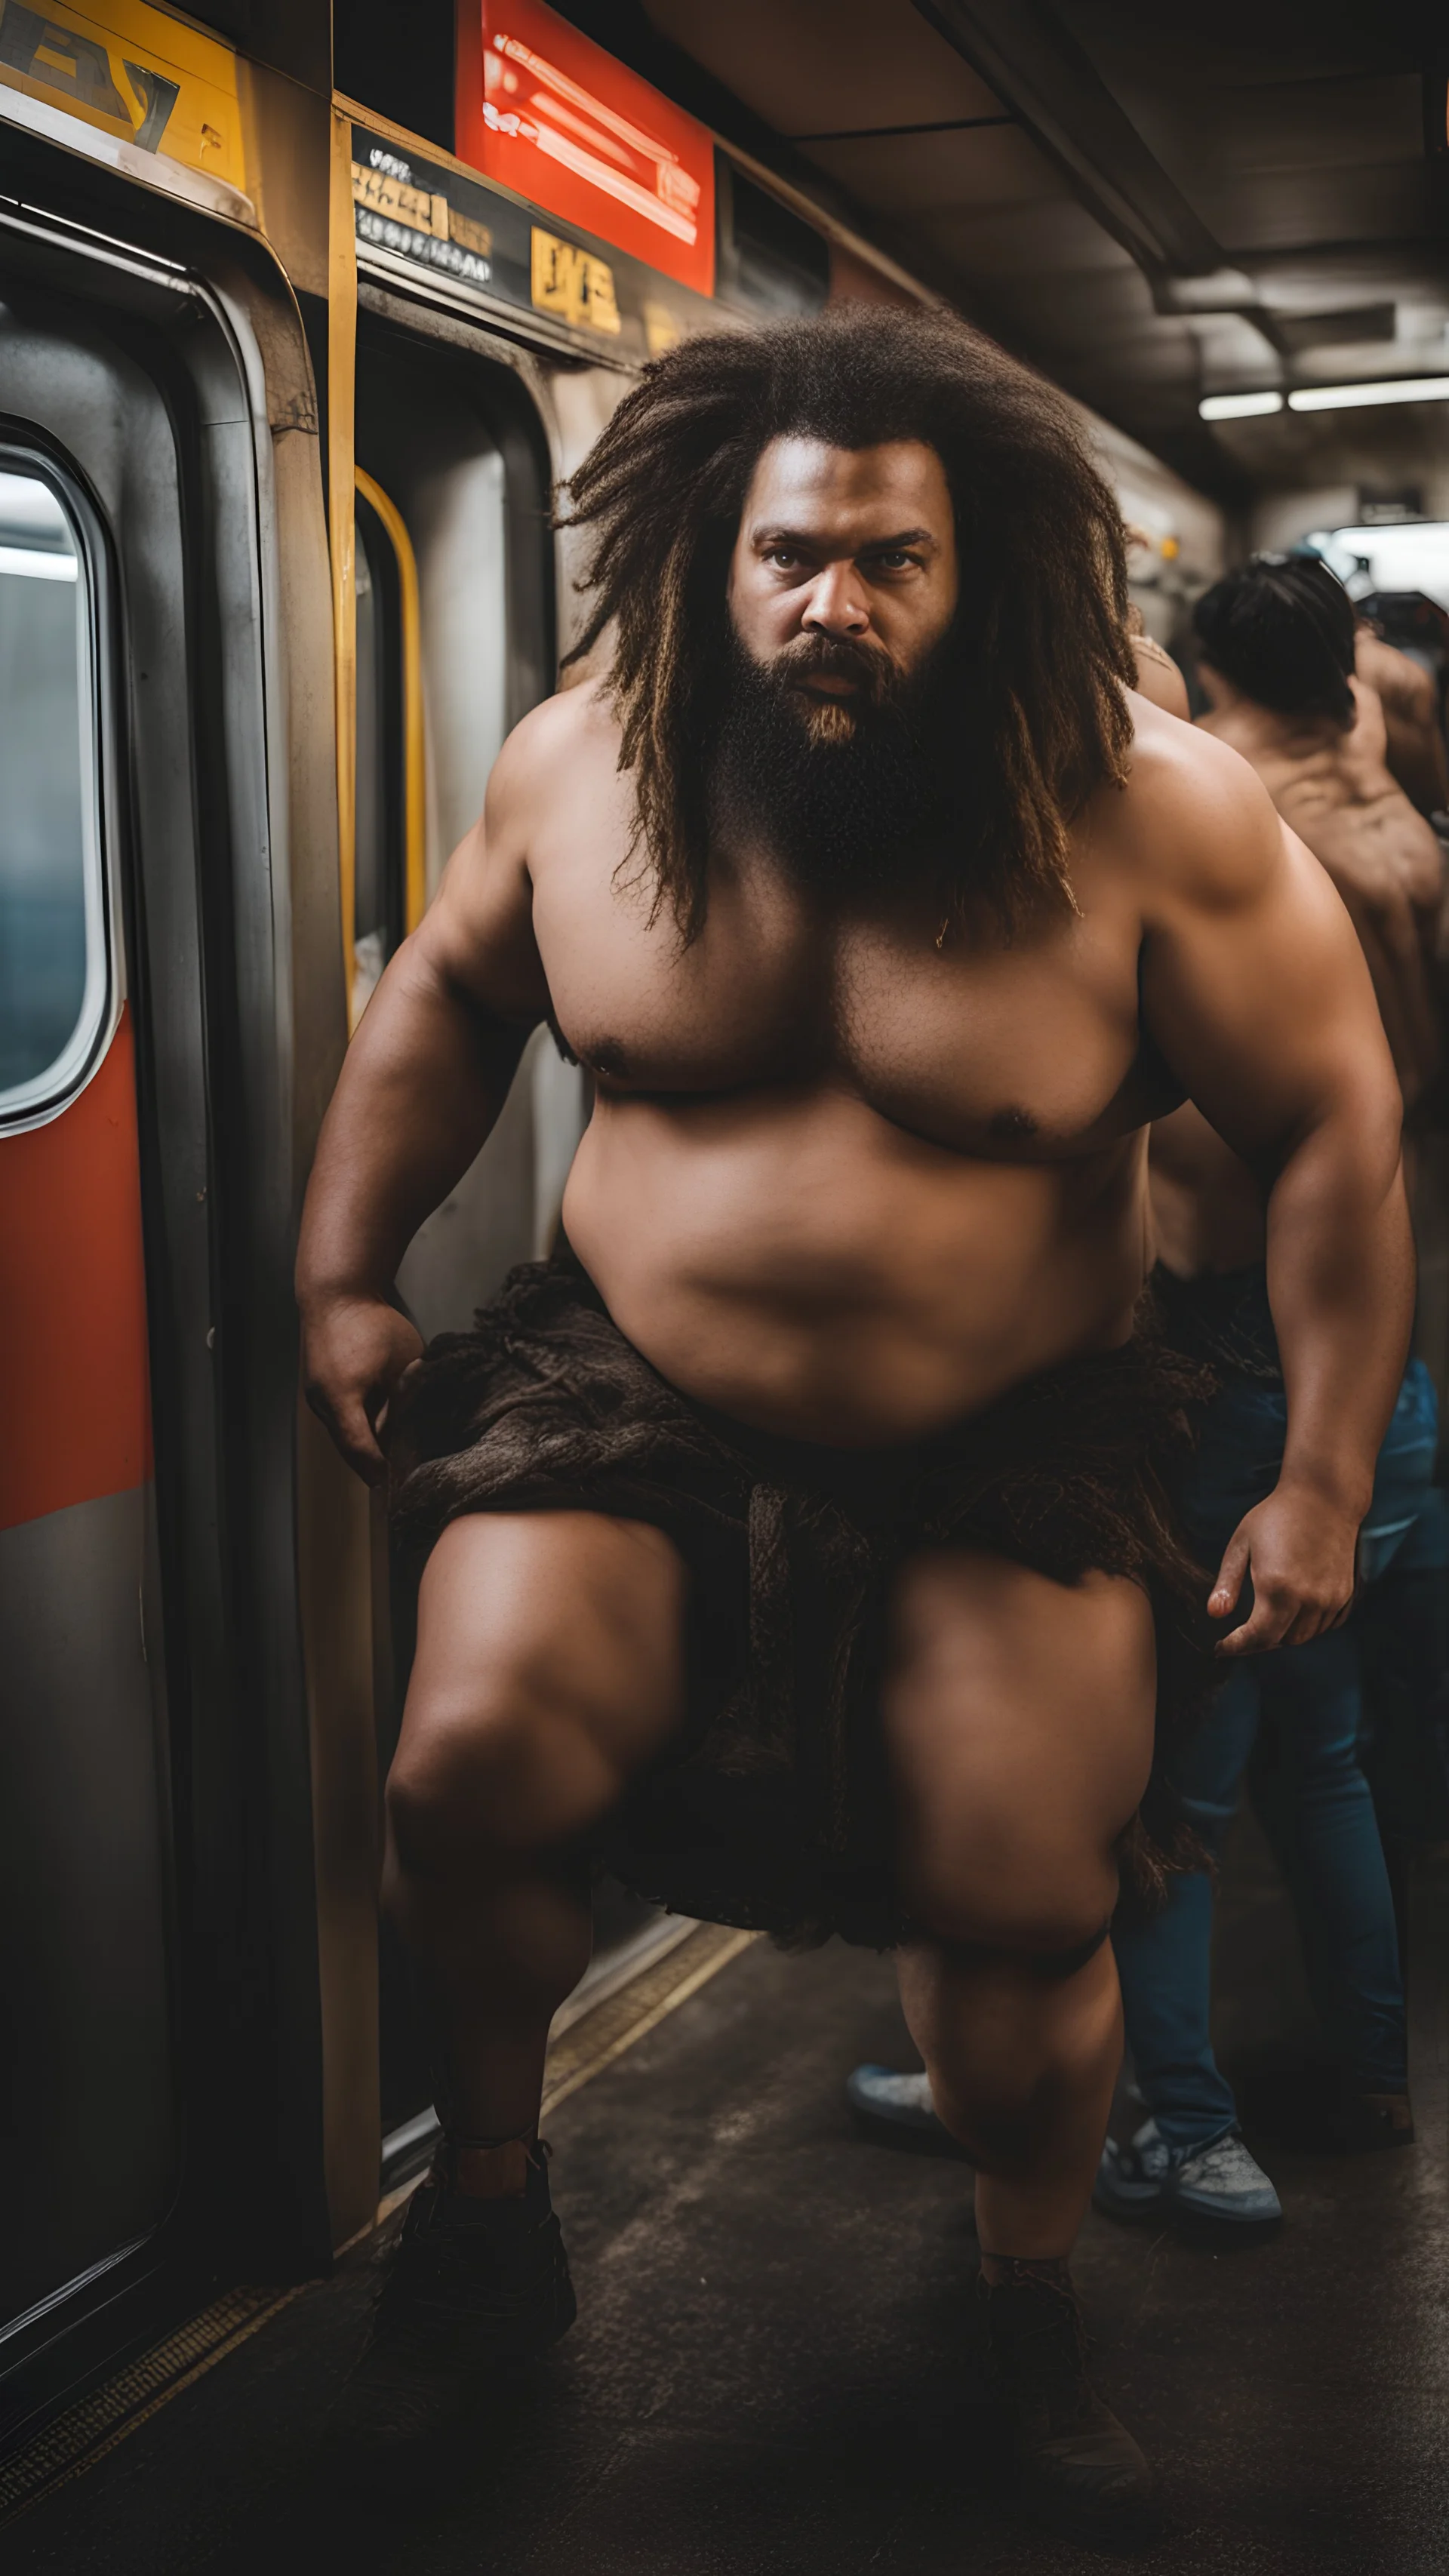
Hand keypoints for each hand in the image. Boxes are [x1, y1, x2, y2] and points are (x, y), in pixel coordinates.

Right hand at [302, 1292, 423, 1485]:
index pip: (361, 1449)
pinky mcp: (317, 1389)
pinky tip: (380, 1431)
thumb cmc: (372, 1322)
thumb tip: (414, 1427)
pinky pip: (338, 1418)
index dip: (380, 1470)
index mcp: (342, 1396)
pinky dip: (357, 1428)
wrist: (336, 1294)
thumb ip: (407, 1397)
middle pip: (348, 1448)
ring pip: (342, 1434)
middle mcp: (322, 1402)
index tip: (398, 1484)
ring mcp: (316, 1396)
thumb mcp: (402, 1361)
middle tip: (397, 1483)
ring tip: (392, 1461)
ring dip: (364, 1447)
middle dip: (372, 1466)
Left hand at [1208, 1477, 1359, 1655]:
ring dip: (1283, 1635)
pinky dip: (1306, 1626)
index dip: (1235, 1646)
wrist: (1324, 1497)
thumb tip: (1214, 1614)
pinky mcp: (1344, 1594)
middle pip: (1280, 1641)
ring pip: (1303, 1636)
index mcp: (1277, 1588)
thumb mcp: (1241, 1545)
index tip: (1221, 1647)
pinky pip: (1324, 1626)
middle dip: (1257, 1642)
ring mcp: (1329, 1599)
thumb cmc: (1276, 1515)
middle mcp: (1307, 1599)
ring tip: (1265, 1622)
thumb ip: (1227, 1583)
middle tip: (1240, 1634)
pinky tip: (1293, 1612)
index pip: (1256, 1637)